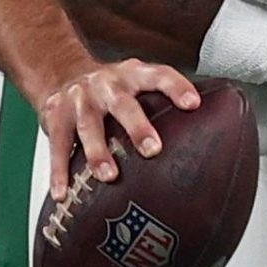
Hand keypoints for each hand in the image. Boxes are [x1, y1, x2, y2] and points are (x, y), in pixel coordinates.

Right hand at [34, 57, 200, 200]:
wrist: (60, 72)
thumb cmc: (110, 90)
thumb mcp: (135, 85)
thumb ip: (162, 105)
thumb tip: (211, 139)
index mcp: (132, 74)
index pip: (159, 74)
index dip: (176, 87)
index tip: (193, 104)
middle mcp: (106, 84)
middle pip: (122, 103)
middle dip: (137, 126)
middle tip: (152, 149)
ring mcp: (79, 100)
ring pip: (88, 126)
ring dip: (97, 151)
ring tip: (108, 175)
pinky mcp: (55, 116)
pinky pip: (57, 147)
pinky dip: (59, 171)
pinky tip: (62, 194)